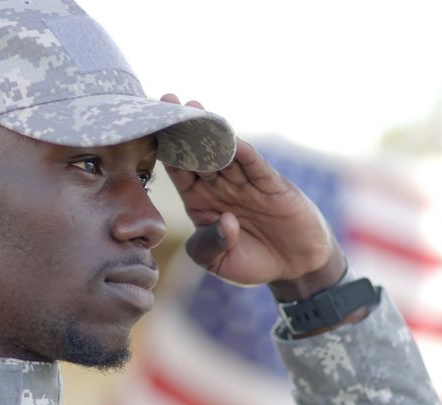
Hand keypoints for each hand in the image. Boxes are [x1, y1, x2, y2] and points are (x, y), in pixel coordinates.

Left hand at [160, 94, 346, 301]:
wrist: (295, 265)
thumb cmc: (253, 262)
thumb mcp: (219, 262)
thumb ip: (210, 246)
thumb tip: (225, 220)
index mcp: (199, 202)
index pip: (177, 170)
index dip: (163, 150)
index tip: (146, 129)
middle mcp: (220, 186)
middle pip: (196, 152)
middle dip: (181, 128)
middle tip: (165, 101)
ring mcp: (245, 183)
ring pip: (223, 152)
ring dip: (209, 130)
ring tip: (192, 107)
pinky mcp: (271, 185)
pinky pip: (254, 165)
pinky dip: (243, 151)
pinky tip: (229, 136)